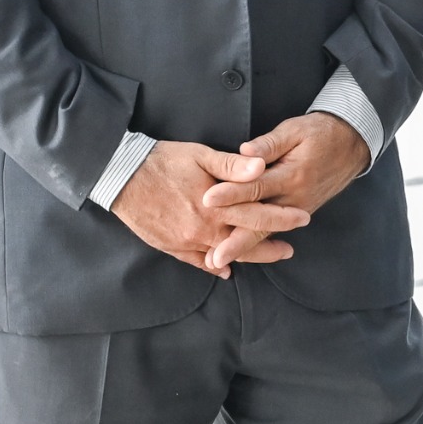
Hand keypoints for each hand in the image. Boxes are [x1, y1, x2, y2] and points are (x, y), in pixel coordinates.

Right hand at [110, 140, 306, 275]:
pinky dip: (212, 265)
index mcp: (215, 206)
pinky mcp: (169, 246)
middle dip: (270, 247)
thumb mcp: (201, 155)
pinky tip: (224, 268)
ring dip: (246, 257)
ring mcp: (185, 241)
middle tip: (289, 250)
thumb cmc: (163, 160)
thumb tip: (262, 167)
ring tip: (265, 257)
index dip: (282, 219)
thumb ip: (233, 165)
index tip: (302, 219)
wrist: (120, 175)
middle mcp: (202, 229)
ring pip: (223, 255)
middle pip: (244, 243)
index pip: (258, 216)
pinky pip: (195, 262)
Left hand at [198, 112, 370, 270]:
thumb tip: (245, 152)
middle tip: (212, 256)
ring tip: (218, 262)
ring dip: (242, 249)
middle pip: (260, 222)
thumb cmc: (320, 133)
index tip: (207, 199)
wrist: (352, 145)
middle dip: (235, 240)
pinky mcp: (299, 213)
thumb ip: (269, 144)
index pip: (257, 187)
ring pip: (266, 232)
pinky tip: (238, 254)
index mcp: (293, 174)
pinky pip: (274, 230)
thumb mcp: (295, 130)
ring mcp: (298, 208)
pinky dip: (255, 244)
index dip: (231, 193)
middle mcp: (296, 198)